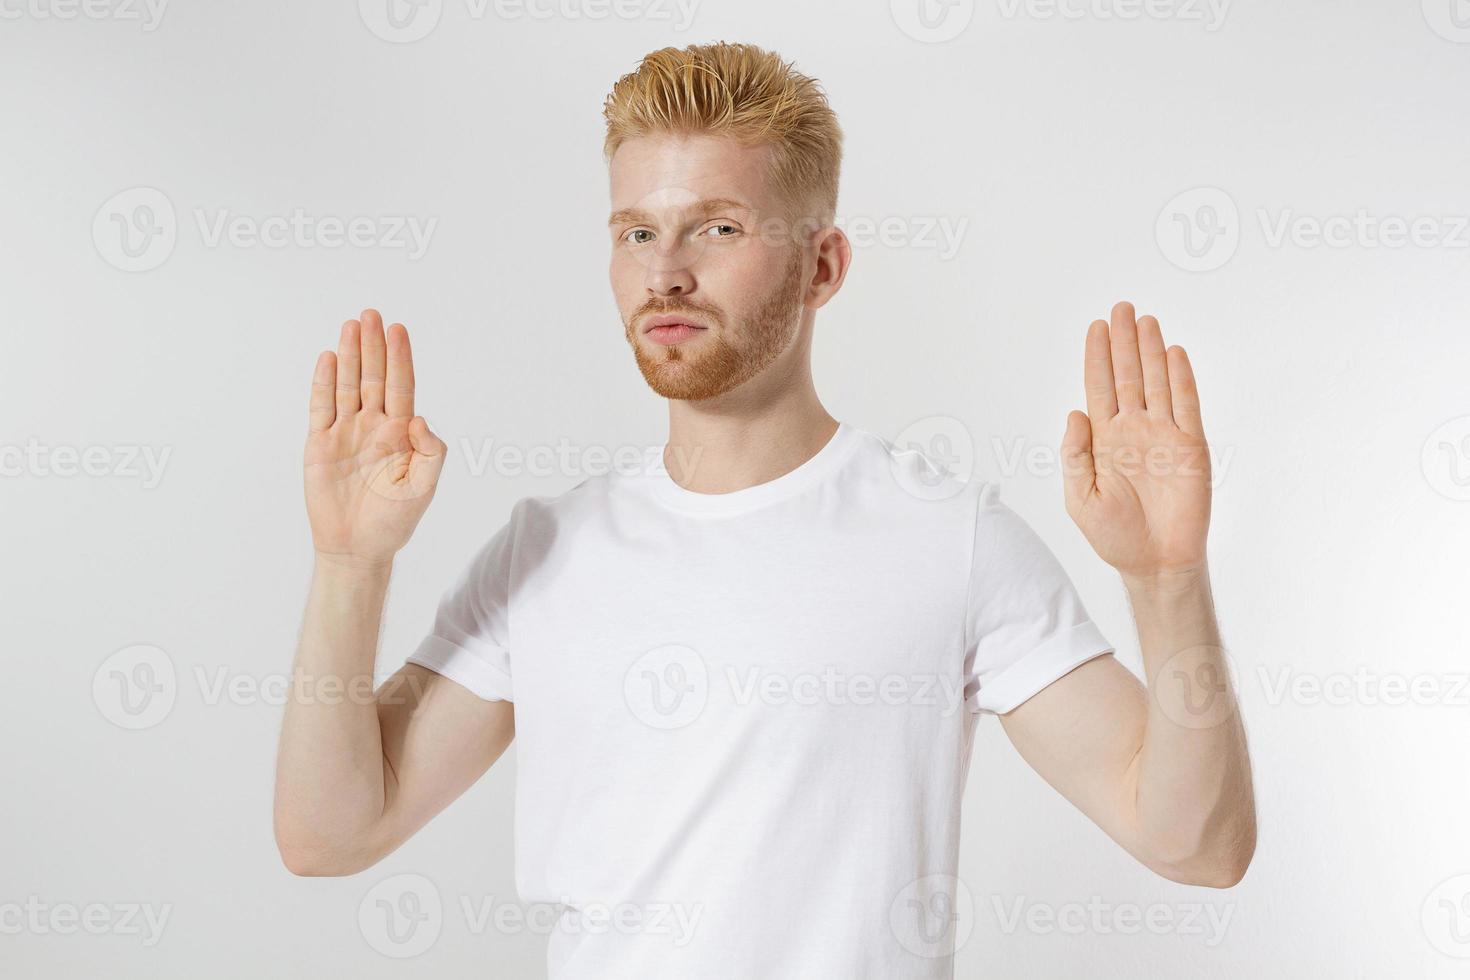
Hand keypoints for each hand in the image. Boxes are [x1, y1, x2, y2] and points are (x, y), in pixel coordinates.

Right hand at [304, 309, 446, 565]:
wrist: (358, 547)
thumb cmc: (395, 520)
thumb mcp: (424, 487)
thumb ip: (431, 453)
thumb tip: (421, 419)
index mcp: (401, 433)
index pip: (401, 386)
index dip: (400, 358)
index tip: (398, 329)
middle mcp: (374, 426)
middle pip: (373, 377)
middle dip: (373, 346)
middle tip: (372, 314)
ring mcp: (346, 432)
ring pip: (347, 385)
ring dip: (348, 355)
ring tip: (350, 325)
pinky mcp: (320, 444)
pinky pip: (321, 407)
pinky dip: (323, 383)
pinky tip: (326, 358)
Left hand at [1061, 301, 1209, 584]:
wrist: (1155, 561)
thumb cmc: (1114, 535)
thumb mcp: (1080, 498)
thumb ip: (1074, 455)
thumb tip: (1074, 411)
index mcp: (1104, 440)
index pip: (1098, 388)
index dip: (1096, 357)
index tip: (1096, 327)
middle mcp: (1133, 430)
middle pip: (1127, 376)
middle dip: (1123, 342)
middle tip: (1122, 307)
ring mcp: (1163, 436)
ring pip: (1156, 383)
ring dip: (1151, 352)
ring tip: (1146, 320)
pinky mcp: (1190, 447)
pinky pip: (1186, 406)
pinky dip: (1181, 379)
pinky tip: (1173, 354)